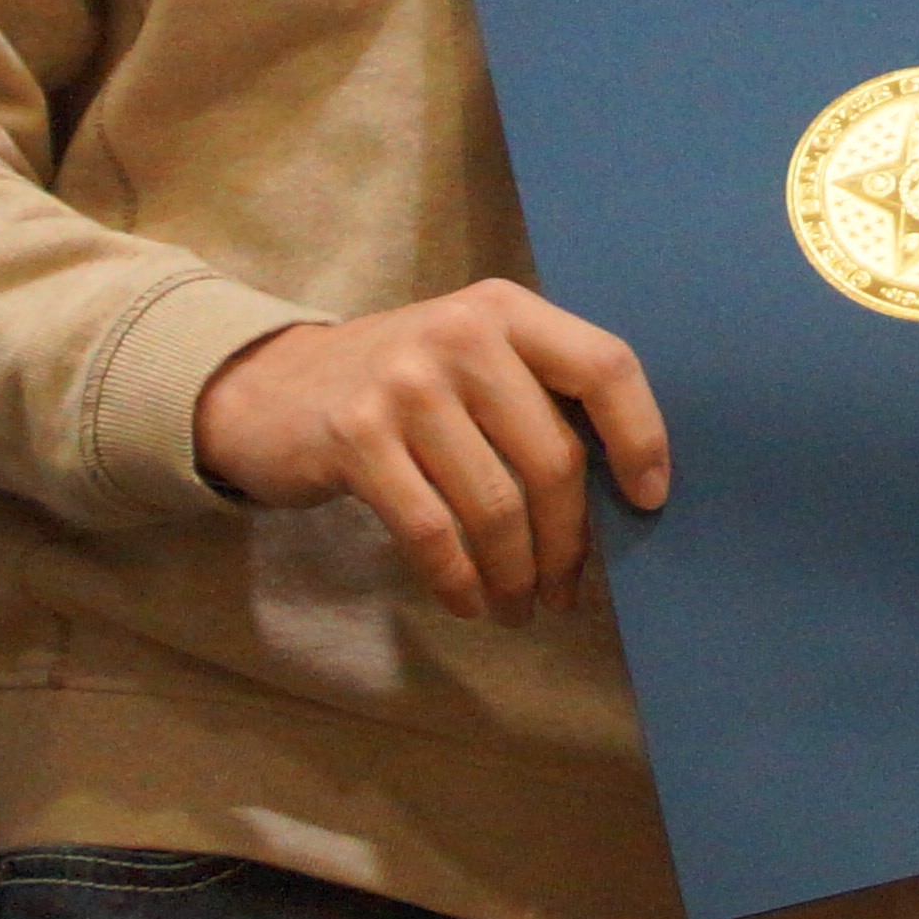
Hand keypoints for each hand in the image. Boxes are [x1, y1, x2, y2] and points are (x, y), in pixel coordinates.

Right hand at [195, 284, 671, 618]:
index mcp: (506, 310)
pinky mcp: (357, 437)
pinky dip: (458, 580)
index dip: (641, 438)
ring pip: (495, 506)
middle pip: (552, 459)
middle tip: (566, 593)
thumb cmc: (399, 385)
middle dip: (568, 544)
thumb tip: (628, 488)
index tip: (649, 501)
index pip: (605, 366)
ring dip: (515, 575)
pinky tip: (468, 603)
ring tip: (520, 608)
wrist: (269, 386)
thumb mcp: (473, 358)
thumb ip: (539, 395)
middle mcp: (461, 335)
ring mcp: (405, 384)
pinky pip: (431, 531)